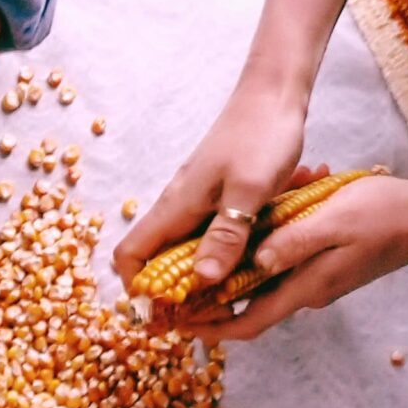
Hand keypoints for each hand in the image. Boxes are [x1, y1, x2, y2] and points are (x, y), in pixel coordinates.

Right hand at [114, 77, 308, 292]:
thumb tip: (203, 279)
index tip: (165, 311)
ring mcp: (198, 203)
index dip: (138, 287)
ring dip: (205, 277)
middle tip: (210, 314)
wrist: (275, 93)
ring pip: (187, 251)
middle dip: (177, 293)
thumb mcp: (249, 189)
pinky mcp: (219, 199)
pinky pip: (212, 236)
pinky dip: (226, 254)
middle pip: (158, 261)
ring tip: (235, 296)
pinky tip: (255, 259)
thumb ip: (227, 234)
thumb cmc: (261, 135)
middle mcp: (179, 208)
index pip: (131, 255)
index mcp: (176, 207)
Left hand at [182, 172, 407, 344]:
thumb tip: (254, 263)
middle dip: (212, 296)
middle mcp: (306, 291)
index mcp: (305, 289)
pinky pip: (284, 260)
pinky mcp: (322, 263)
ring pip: (264, 278)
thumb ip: (293, 242)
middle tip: (175, 282)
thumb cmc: (384, 215)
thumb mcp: (333, 221)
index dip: (211, 329)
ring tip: (211, 242)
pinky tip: (261, 217)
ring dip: (238, 263)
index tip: (178, 324)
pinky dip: (265, 244)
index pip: (248, 324)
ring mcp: (315, 279)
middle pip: (248, 304)